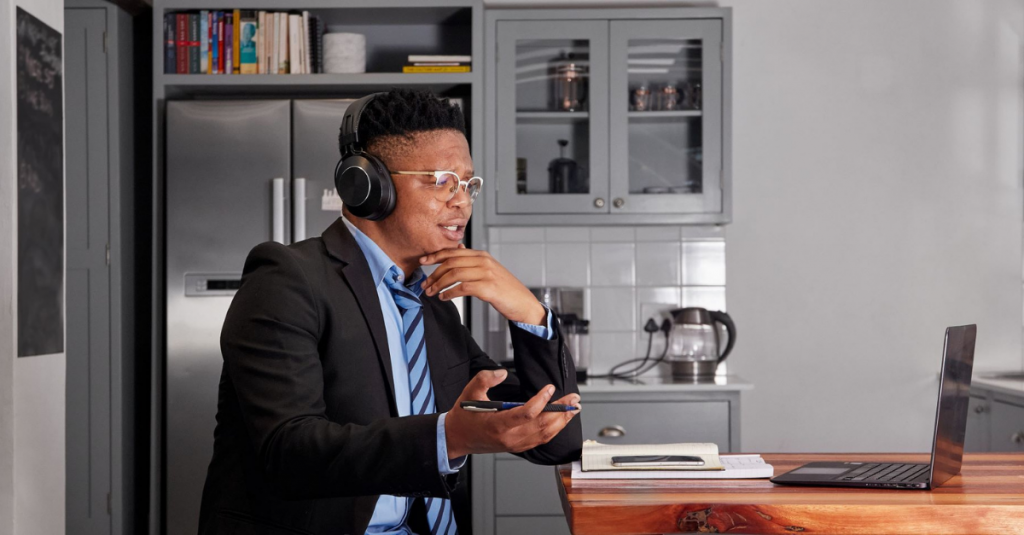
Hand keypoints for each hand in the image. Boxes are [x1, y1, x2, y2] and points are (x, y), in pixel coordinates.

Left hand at [420, 245, 545, 325]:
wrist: (523, 303)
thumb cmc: (505, 289)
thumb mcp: (489, 269)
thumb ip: (473, 259)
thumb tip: (459, 246)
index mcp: (482, 255)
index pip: (453, 251)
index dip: (435, 255)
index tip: (423, 262)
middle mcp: (484, 261)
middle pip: (451, 262)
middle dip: (434, 273)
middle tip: (424, 284)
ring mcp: (486, 273)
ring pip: (454, 274)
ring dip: (439, 284)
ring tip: (431, 293)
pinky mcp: (488, 287)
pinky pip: (462, 288)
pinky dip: (449, 293)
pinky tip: (443, 297)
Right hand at [445, 369, 580, 459]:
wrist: (457, 438)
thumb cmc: (464, 416)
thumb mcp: (469, 392)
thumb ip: (485, 378)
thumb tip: (503, 372)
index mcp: (498, 424)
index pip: (527, 414)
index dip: (541, 400)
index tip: (550, 388)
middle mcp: (509, 437)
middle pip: (542, 425)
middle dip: (561, 411)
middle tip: (574, 399)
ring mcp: (515, 444)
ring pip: (545, 434)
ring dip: (562, 421)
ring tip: (573, 408)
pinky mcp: (518, 446)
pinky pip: (541, 440)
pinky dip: (554, 430)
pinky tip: (561, 421)